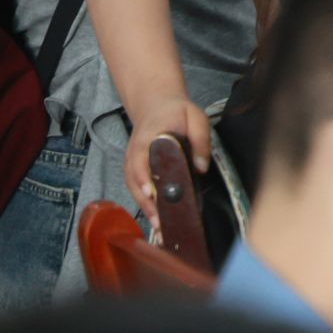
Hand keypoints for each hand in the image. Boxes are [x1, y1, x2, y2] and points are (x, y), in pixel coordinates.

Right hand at [123, 94, 209, 223]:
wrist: (156, 105)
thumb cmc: (177, 112)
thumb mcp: (196, 117)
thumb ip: (200, 139)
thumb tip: (201, 167)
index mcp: (148, 138)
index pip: (141, 161)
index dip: (145, 179)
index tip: (152, 195)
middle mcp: (134, 153)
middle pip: (135, 181)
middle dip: (146, 203)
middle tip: (160, 223)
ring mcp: (132, 162)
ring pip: (134, 188)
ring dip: (145, 208)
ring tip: (159, 227)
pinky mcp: (134, 169)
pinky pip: (136, 188)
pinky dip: (144, 204)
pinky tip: (155, 218)